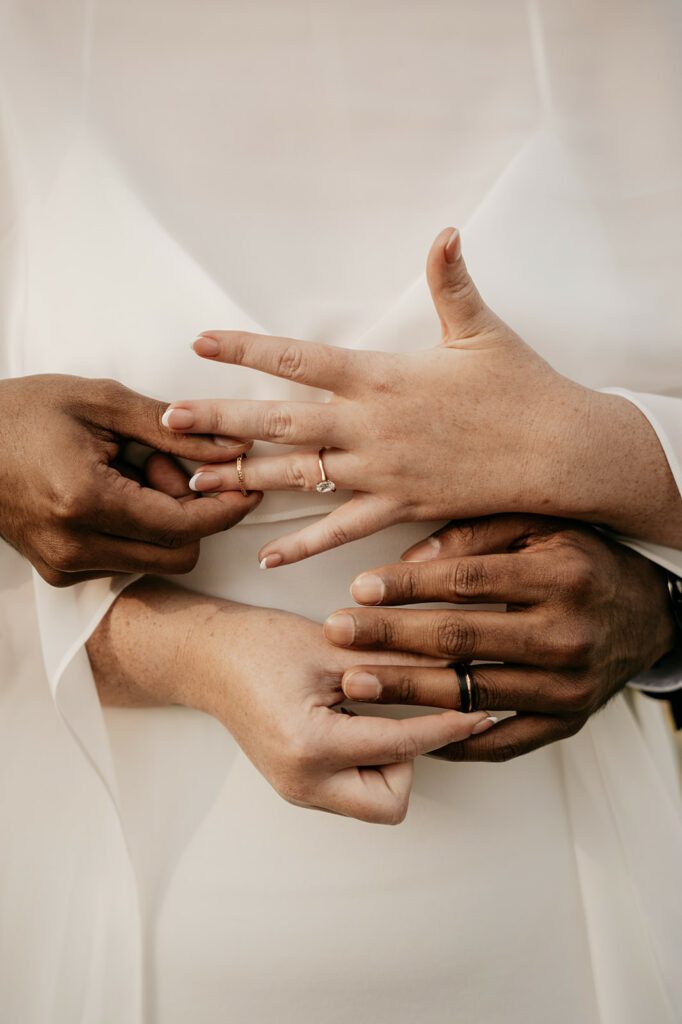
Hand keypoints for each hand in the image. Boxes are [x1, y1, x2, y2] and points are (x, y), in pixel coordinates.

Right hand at [0, 374, 259, 584]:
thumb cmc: (23, 411)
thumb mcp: (102, 402)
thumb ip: (176, 431)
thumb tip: (235, 449)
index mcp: (84, 501)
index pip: (184, 527)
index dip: (226, 507)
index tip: (248, 481)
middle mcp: (74, 547)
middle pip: (179, 555)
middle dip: (195, 513)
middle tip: (170, 465)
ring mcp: (64, 566)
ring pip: (156, 562)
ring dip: (167, 522)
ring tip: (136, 472)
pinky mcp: (60, 571)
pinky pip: (126, 561)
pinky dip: (140, 531)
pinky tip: (117, 490)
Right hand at [88, 581, 494, 822]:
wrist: (203, 657)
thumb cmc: (259, 644)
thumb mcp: (333, 645)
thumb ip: (396, 661)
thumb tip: (456, 664)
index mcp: (311, 747)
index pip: (403, 745)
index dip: (448, 725)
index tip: (481, 711)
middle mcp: (303, 783)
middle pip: (391, 802)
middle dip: (408, 760)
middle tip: (395, 710)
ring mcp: (297, 791)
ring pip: (372, 801)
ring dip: (387, 761)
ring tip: (365, 707)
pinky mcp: (296, 786)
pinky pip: (351, 789)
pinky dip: (367, 760)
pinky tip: (354, 718)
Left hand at [163, 228, 680, 565]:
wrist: (560, 450)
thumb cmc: (522, 387)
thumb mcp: (482, 329)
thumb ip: (451, 282)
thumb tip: (446, 231)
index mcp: (381, 375)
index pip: (298, 357)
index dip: (245, 347)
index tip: (200, 341)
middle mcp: (370, 424)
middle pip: (278, 421)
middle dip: (219, 419)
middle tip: (169, 420)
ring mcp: (381, 469)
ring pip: (298, 475)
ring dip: (244, 476)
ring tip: (196, 479)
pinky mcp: (400, 505)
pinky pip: (342, 528)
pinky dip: (304, 543)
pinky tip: (268, 551)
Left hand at [321, 515, 675, 760]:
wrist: (648, 616)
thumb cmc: (583, 561)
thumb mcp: (540, 528)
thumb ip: (475, 534)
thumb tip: (409, 561)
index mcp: (560, 576)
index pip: (466, 581)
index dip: (408, 587)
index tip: (359, 588)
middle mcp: (567, 634)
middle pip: (460, 639)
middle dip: (390, 637)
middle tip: (338, 634)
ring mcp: (568, 686)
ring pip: (471, 692)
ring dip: (406, 689)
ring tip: (355, 681)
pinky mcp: (567, 722)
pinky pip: (502, 740)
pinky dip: (452, 740)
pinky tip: (408, 730)